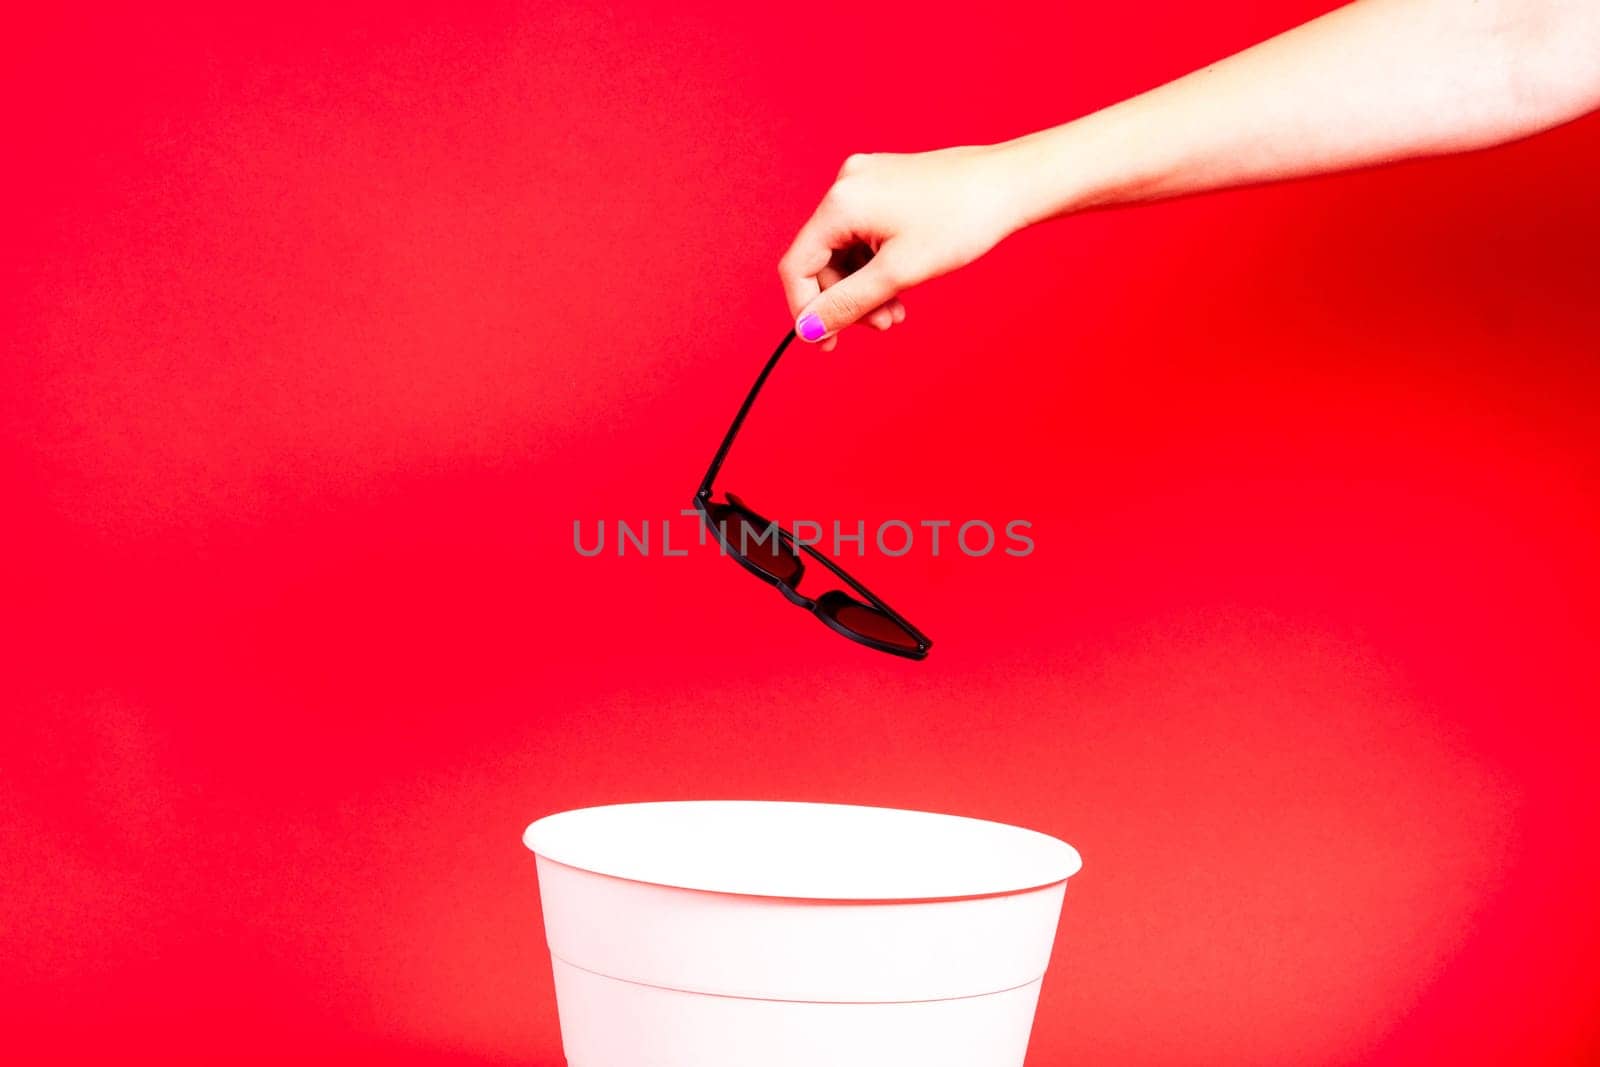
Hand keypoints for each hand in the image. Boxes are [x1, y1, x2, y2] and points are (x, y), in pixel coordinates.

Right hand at [778, 145, 1024, 349]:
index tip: (826, 344)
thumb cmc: (962, 221)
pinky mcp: (885, 185)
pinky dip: (877, 264)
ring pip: (845, 249)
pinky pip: (863, 233)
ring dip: (865, 287)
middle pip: (822, 259)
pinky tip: (903, 281)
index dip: (806, 310)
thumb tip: (809, 331)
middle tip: (883, 325)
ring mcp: (866, 181)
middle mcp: (846, 185)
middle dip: (847, 299)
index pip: (797, 266)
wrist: (1010, 185)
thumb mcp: (899, 273)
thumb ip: (847, 304)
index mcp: (841, 202)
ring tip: (898, 309)